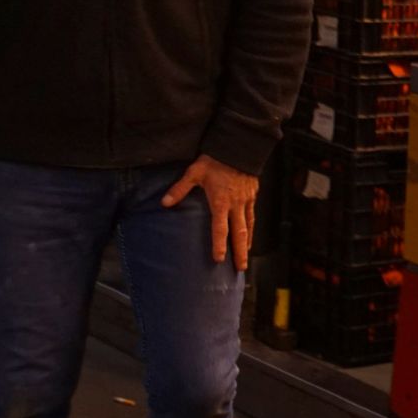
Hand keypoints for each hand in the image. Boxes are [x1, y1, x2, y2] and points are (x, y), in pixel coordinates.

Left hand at [162, 156, 258, 270]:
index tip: (218, 259)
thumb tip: (165, 203)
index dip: (219, 245)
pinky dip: (251, 227)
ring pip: (248, 226)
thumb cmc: (215, 161)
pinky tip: (250, 234)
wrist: (239, 148)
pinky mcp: (252, 195)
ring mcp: (246, 201)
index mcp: (220, 202)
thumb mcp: (194, 173)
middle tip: (240, 268)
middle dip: (239, 252)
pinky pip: (252, 215)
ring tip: (246, 256)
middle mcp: (235, 205)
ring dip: (247, 243)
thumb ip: (180, 189)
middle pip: (239, 233)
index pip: (220, 229)